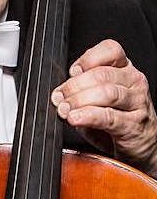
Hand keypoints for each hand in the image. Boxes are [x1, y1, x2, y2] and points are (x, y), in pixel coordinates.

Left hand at [51, 39, 156, 176]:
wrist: (139, 148)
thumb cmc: (116, 120)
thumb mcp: (96, 100)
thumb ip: (80, 92)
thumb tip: (58, 94)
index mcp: (123, 68)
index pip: (110, 50)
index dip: (87, 59)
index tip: (72, 72)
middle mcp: (134, 81)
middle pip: (102, 74)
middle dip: (75, 86)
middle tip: (59, 98)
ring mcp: (137, 102)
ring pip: (106, 93)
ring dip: (80, 101)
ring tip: (65, 110)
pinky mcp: (134, 124)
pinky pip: (109, 116)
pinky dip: (88, 116)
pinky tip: (76, 118)